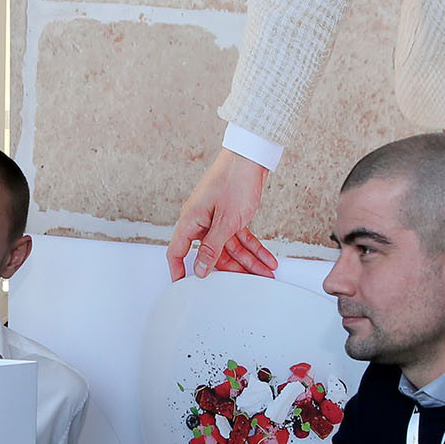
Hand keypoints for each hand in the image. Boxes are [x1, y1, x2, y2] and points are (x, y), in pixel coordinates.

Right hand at [165, 148, 278, 279]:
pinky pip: (240, 238)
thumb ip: (211, 248)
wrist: (251, 156)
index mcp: (191, 220)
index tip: (183, 287)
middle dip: (232, 270)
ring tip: (265, 273)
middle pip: (212, 254)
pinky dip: (253, 248)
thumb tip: (198, 269)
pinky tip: (267, 259)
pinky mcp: (231, 216)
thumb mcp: (225, 221)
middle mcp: (201, 221)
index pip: (177, 251)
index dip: (179, 270)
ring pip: (230, 248)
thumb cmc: (234, 180)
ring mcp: (216, 219)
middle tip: (246, 284)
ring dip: (249, 261)